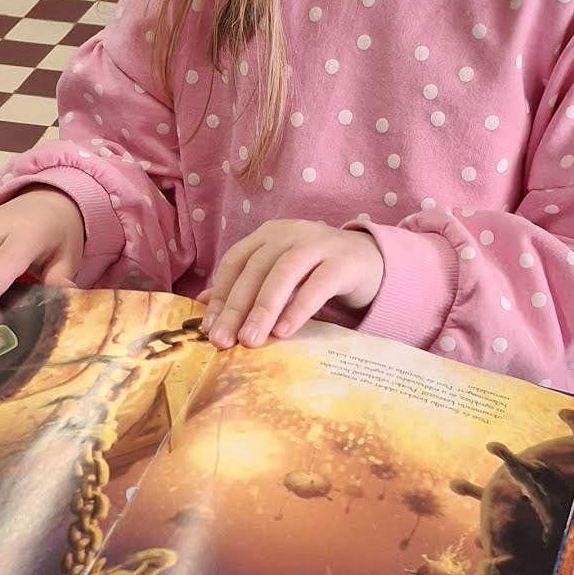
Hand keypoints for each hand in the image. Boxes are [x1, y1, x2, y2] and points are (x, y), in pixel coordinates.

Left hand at [202, 221, 383, 348]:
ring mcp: (319, 244)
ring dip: (264, 308)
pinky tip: (284, 331)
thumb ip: (246, 286)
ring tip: (251, 340)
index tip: (209, 328)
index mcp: (268, 234)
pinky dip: (299, 307)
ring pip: (284, 273)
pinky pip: (319, 284)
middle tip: (223, 341)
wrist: (371, 261)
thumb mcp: (279, 276)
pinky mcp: (344, 261)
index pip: (235, 261)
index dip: (220, 295)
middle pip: (256, 268)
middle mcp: (290, 233)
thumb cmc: (317, 271)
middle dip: (236, 307)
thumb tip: (203, 306)